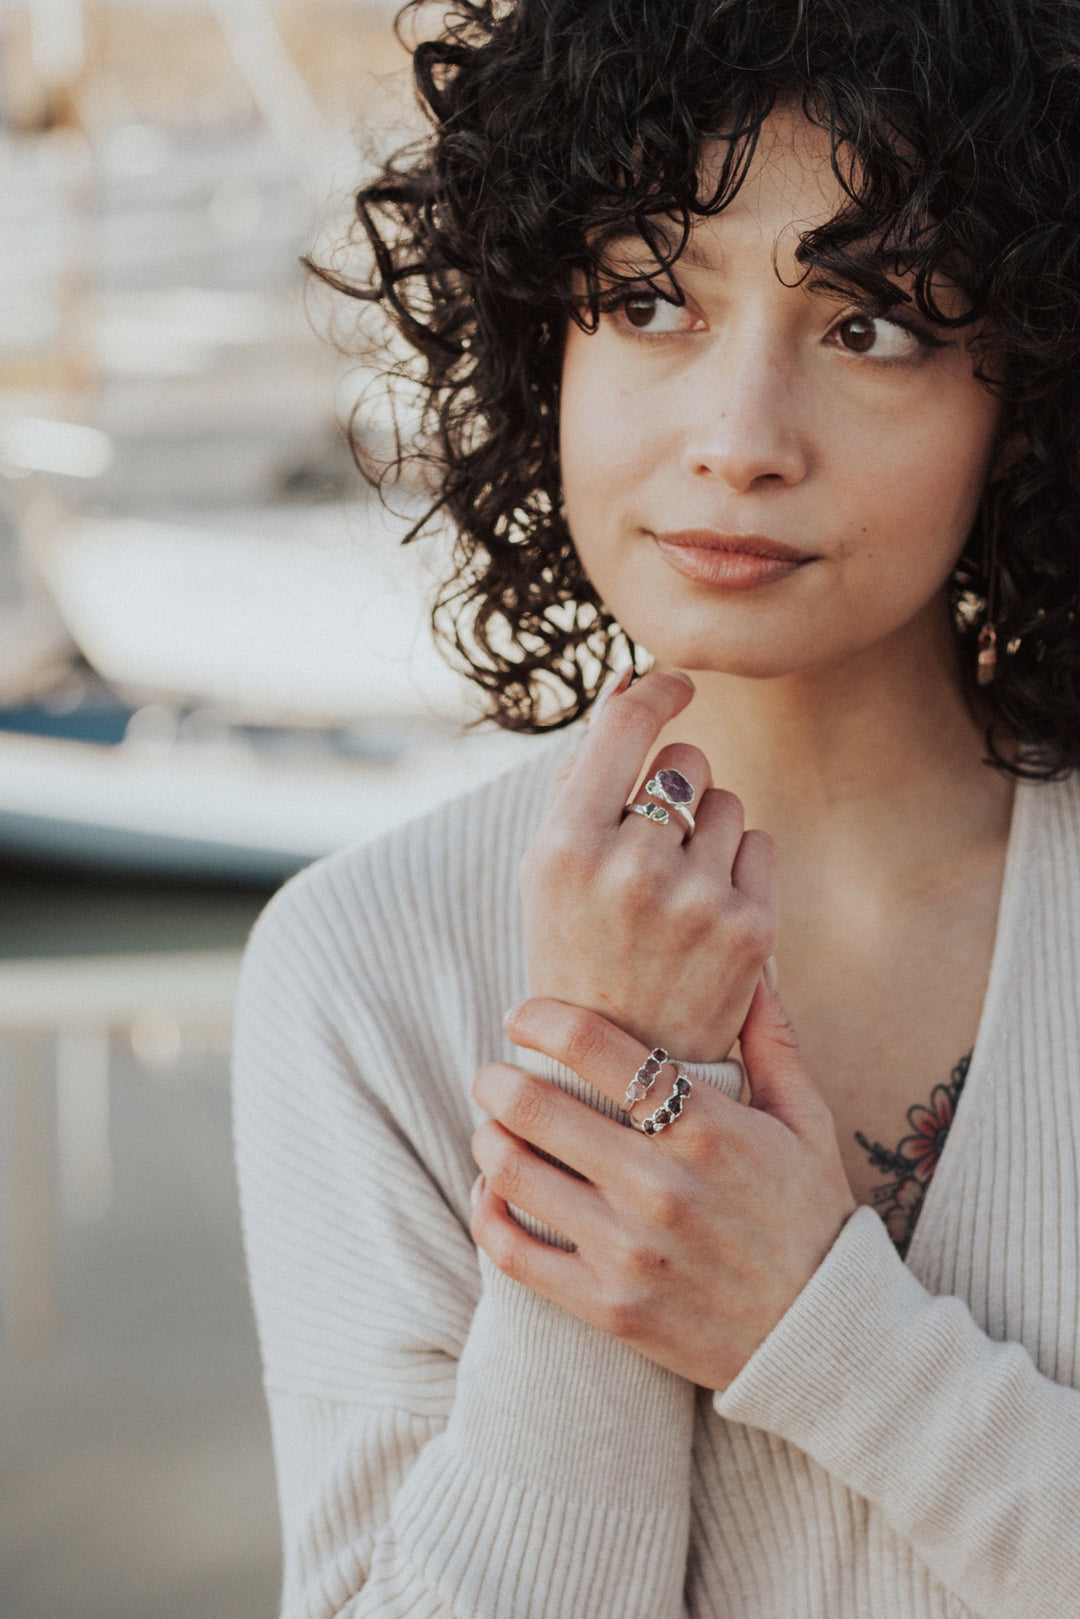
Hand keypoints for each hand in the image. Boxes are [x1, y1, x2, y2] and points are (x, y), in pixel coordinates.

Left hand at [470, 979, 856, 1392]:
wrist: (824, 1340)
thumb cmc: (812, 1216)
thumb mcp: (805, 1119)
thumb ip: (771, 1037)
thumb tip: (751, 963)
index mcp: (706, 1128)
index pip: (594, 1048)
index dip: (540, 1018)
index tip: (522, 1014)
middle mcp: (661, 1186)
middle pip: (535, 1107)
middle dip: (497, 1077)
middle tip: (494, 1072)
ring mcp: (630, 1251)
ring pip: (512, 1173)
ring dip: (489, 1138)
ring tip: (496, 1127)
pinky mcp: (608, 1307)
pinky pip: (513, 1252)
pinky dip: (487, 1211)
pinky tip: (495, 1190)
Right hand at [520, 668, 776, 1060]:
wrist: (617, 1068)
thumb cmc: (576, 948)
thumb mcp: (550, 865)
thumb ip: (584, 772)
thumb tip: (628, 684)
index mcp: (565, 846)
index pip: (627, 725)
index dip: (658, 693)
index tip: (675, 687)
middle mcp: (630, 868)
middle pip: (687, 761)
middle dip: (675, 786)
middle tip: (652, 845)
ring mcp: (695, 900)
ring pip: (726, 802)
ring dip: (707, 830)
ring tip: (677, 889)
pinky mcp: (750, 929)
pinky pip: (760, 843)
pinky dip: (740, 867)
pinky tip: (709, 911)